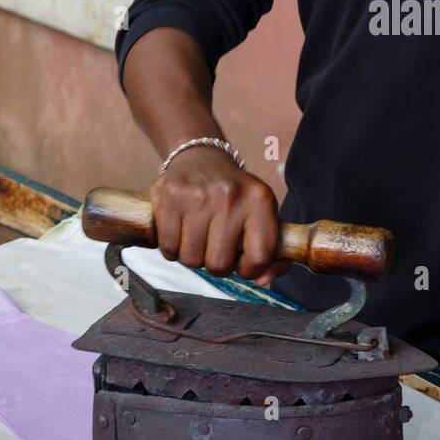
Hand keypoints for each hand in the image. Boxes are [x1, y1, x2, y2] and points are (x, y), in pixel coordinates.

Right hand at [150, 149, 289, 285]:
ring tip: (199, 235)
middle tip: (216, 244)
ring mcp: (198, 195)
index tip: (242, 260)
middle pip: (219, 265)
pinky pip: (168, 249)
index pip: (260, 257)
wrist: (202, 159)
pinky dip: (172, 248)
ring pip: (191, 260)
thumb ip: (271, 253)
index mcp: (261, 199)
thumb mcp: (261, 215)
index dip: (249, 269)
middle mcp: (231, 195)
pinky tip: (181, 231)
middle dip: (216, 263)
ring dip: (193, 256)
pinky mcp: (169, 197)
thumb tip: (262, 281)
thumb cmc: (235, 197)